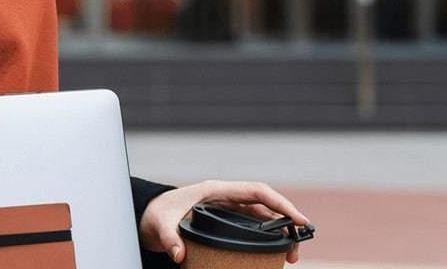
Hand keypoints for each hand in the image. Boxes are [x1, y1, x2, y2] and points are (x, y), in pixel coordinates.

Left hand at [138, 179, 309, 264]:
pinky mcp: (226, 222)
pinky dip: (267, 239)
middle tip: (295, 250)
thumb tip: (178, 254)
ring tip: (290, 256)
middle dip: (286, 223)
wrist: (148, 216)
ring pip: (262, 218)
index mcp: (215, 190)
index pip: (256, 191)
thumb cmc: (156, 214)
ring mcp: (227, 209)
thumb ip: (168, 238)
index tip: (298, 219)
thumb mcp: (159, 225)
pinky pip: (253, 228)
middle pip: (265, 206)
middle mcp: (225, 198)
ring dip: (279, 233)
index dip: (280, 203)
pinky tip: (274, 253)